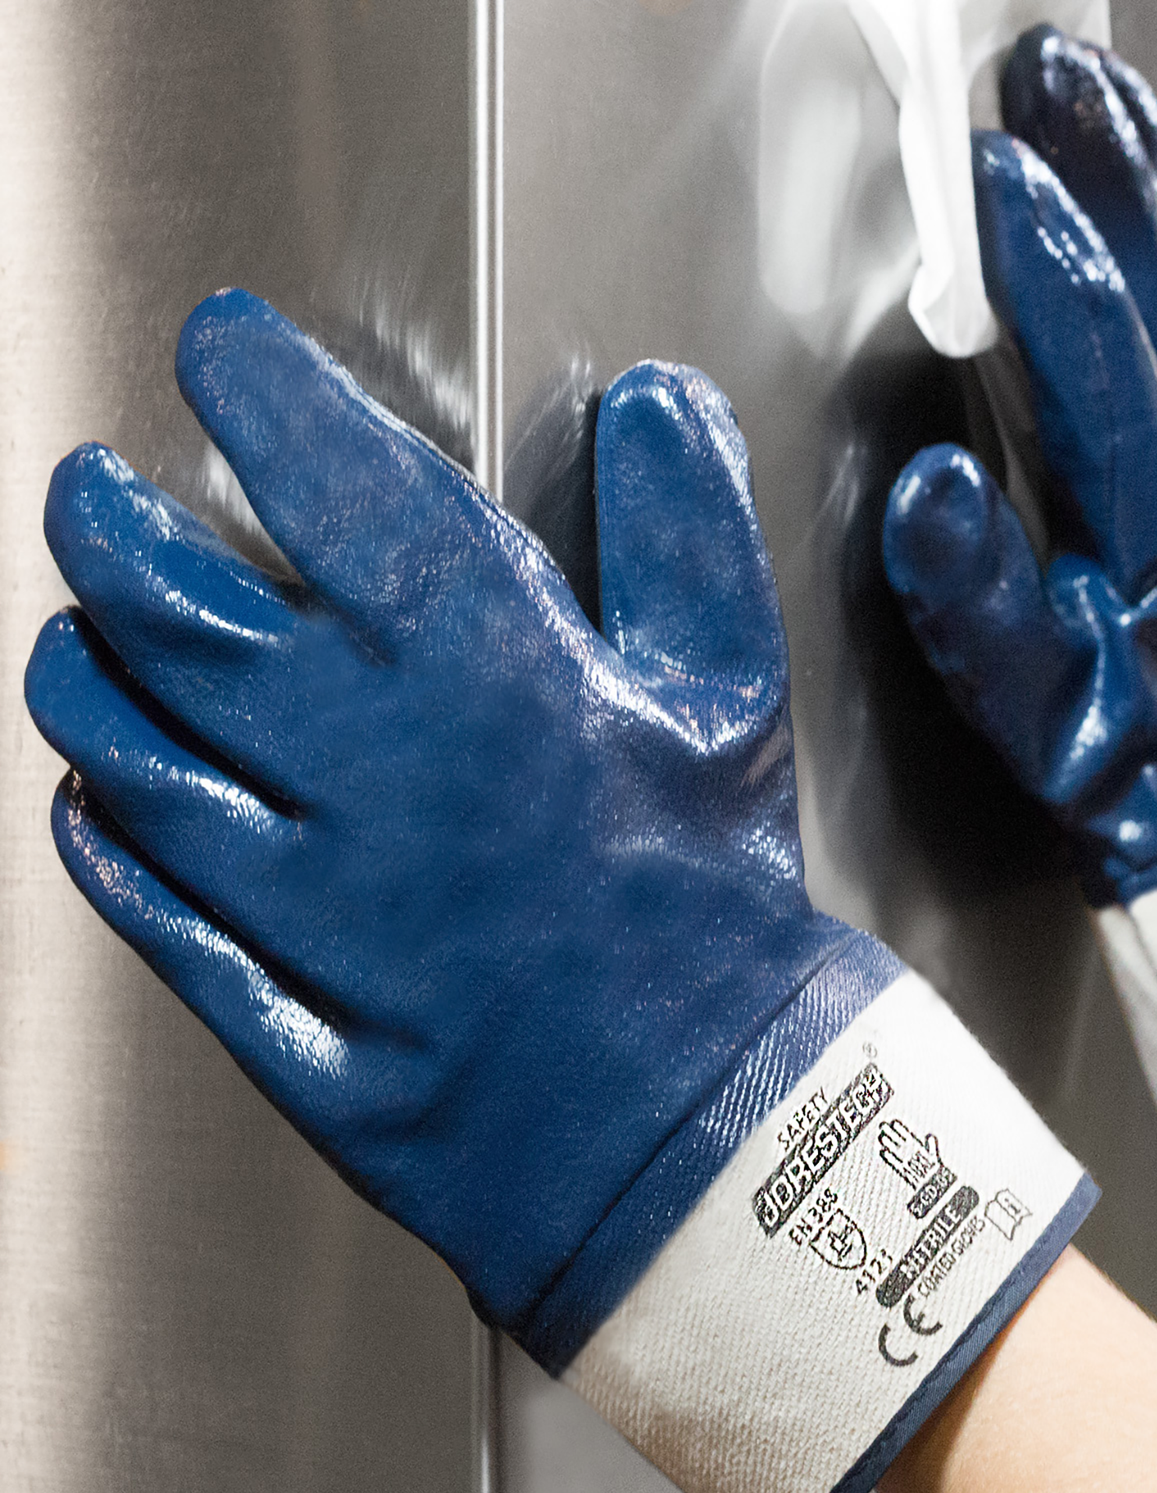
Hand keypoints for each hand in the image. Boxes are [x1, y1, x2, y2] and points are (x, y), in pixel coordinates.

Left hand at [25, 289, 1092, 1492]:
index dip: (258, 391)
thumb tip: (653, 404)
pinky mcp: (296, 1024)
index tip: (225, 352)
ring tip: (73, 646)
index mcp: (489, 674)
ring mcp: (317, 912)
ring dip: (84, 690)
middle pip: (180, 620)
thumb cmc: (717, 907)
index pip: (335, 484)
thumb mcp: (735, 693)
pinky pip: (163, 925)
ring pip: (140, 770)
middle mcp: (376, 778)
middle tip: (93, 497)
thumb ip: (689, 527)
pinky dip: (109, 856)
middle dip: (111, 533)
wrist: (711, 1128)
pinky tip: (94, 815)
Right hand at [882, 33, 1156, 1156]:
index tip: (987, 170)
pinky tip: (1155, 209)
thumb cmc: (1126, 755)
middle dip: (1100, 173)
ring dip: (1148, 186)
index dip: (1044, 264)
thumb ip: (981, 603)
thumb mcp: (1037, 706)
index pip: (1098, 364)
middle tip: (1042, 79)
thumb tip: (928, 489)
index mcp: (1146, 522)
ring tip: (1100, 101)